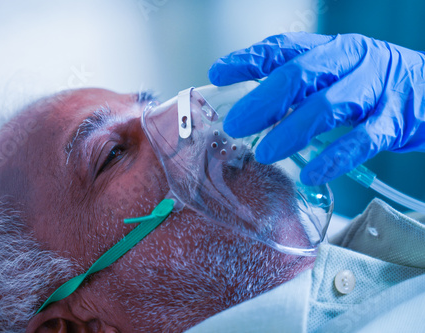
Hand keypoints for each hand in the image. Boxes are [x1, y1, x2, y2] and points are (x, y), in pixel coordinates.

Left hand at [209, 32, 424, 184]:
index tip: (218, 73)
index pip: (282, 48)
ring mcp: (374, 89)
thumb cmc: (370, 85)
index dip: (248, 59)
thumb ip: (296, 86)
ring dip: (292, 130)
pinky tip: (312, 173)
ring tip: (265, 153)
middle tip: (235, 124)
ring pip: (328, 106)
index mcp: (329, 49)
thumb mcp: (332, 74)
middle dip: (263, 101)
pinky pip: (362, 140)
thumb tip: (249, 108)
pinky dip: (335, 157)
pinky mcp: (394, 120)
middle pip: (299, 75)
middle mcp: (350, 61)